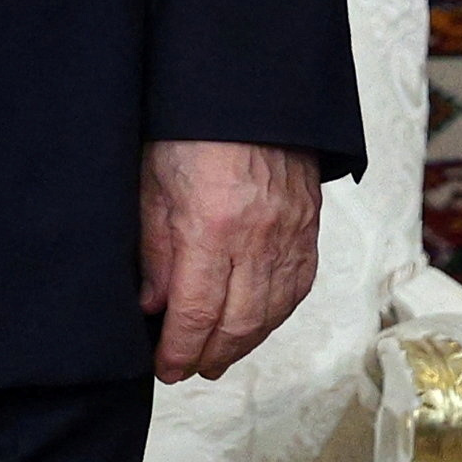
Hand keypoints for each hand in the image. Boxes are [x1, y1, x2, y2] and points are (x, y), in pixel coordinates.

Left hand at [141, 139, 320, 383]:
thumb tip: (155, 307)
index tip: (166, 368)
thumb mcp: (152, 185)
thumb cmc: (190, 130)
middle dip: (210, 355)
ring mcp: (290, 235)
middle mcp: (258, 239)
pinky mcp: (308, 227)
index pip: (196, 312)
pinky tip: (254, 326)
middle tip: (186, 370)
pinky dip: (274, 316)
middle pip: (238, 323)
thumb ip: (155, 251)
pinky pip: (297, 287)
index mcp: (213, 228)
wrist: (248, 90)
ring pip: (271, 312)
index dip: (180, 349)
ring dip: (243, 344)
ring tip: (217, 359)